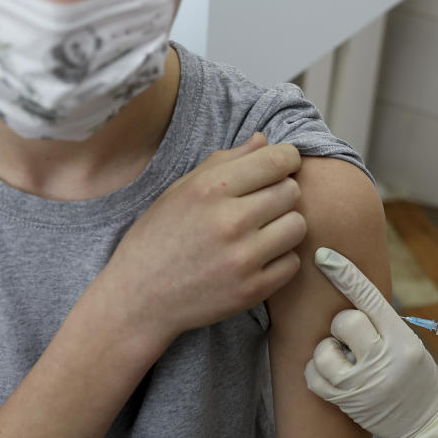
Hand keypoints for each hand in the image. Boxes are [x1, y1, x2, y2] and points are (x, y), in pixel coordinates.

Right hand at [99, 133, 306, 342]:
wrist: (139, 297)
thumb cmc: (159, 237)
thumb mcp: (181, 189)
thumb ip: (225, 162)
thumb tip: (264, 140)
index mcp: (210, 189)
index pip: (277, 161)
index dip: (288, 159)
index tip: (284, 165)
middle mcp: (230, 221)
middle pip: (292, 192)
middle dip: (283, 193)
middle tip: (263, 204)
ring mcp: (243, 258)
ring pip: (298, 226)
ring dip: (285, 226)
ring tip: (263, 231)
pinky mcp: (252, 290)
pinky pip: (292, 263)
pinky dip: (280, 260)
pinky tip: (258, 259)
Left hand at [306, 248, 437, 437]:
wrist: (428, 423)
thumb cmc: (417, 378)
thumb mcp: (410, 345)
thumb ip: (382, 325)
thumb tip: (347, 298)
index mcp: (402, 339)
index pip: (369, 298)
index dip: (345, 274)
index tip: (323, 255)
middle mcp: (383, 359)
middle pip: (344, 321)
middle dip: (344, 327)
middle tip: (355, 341)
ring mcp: (362, 383)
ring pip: (324, 350)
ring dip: (329, 351)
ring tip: (346, 361)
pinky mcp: (346, 402)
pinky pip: (313, 377)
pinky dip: (317, 372)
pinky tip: (333, 375)